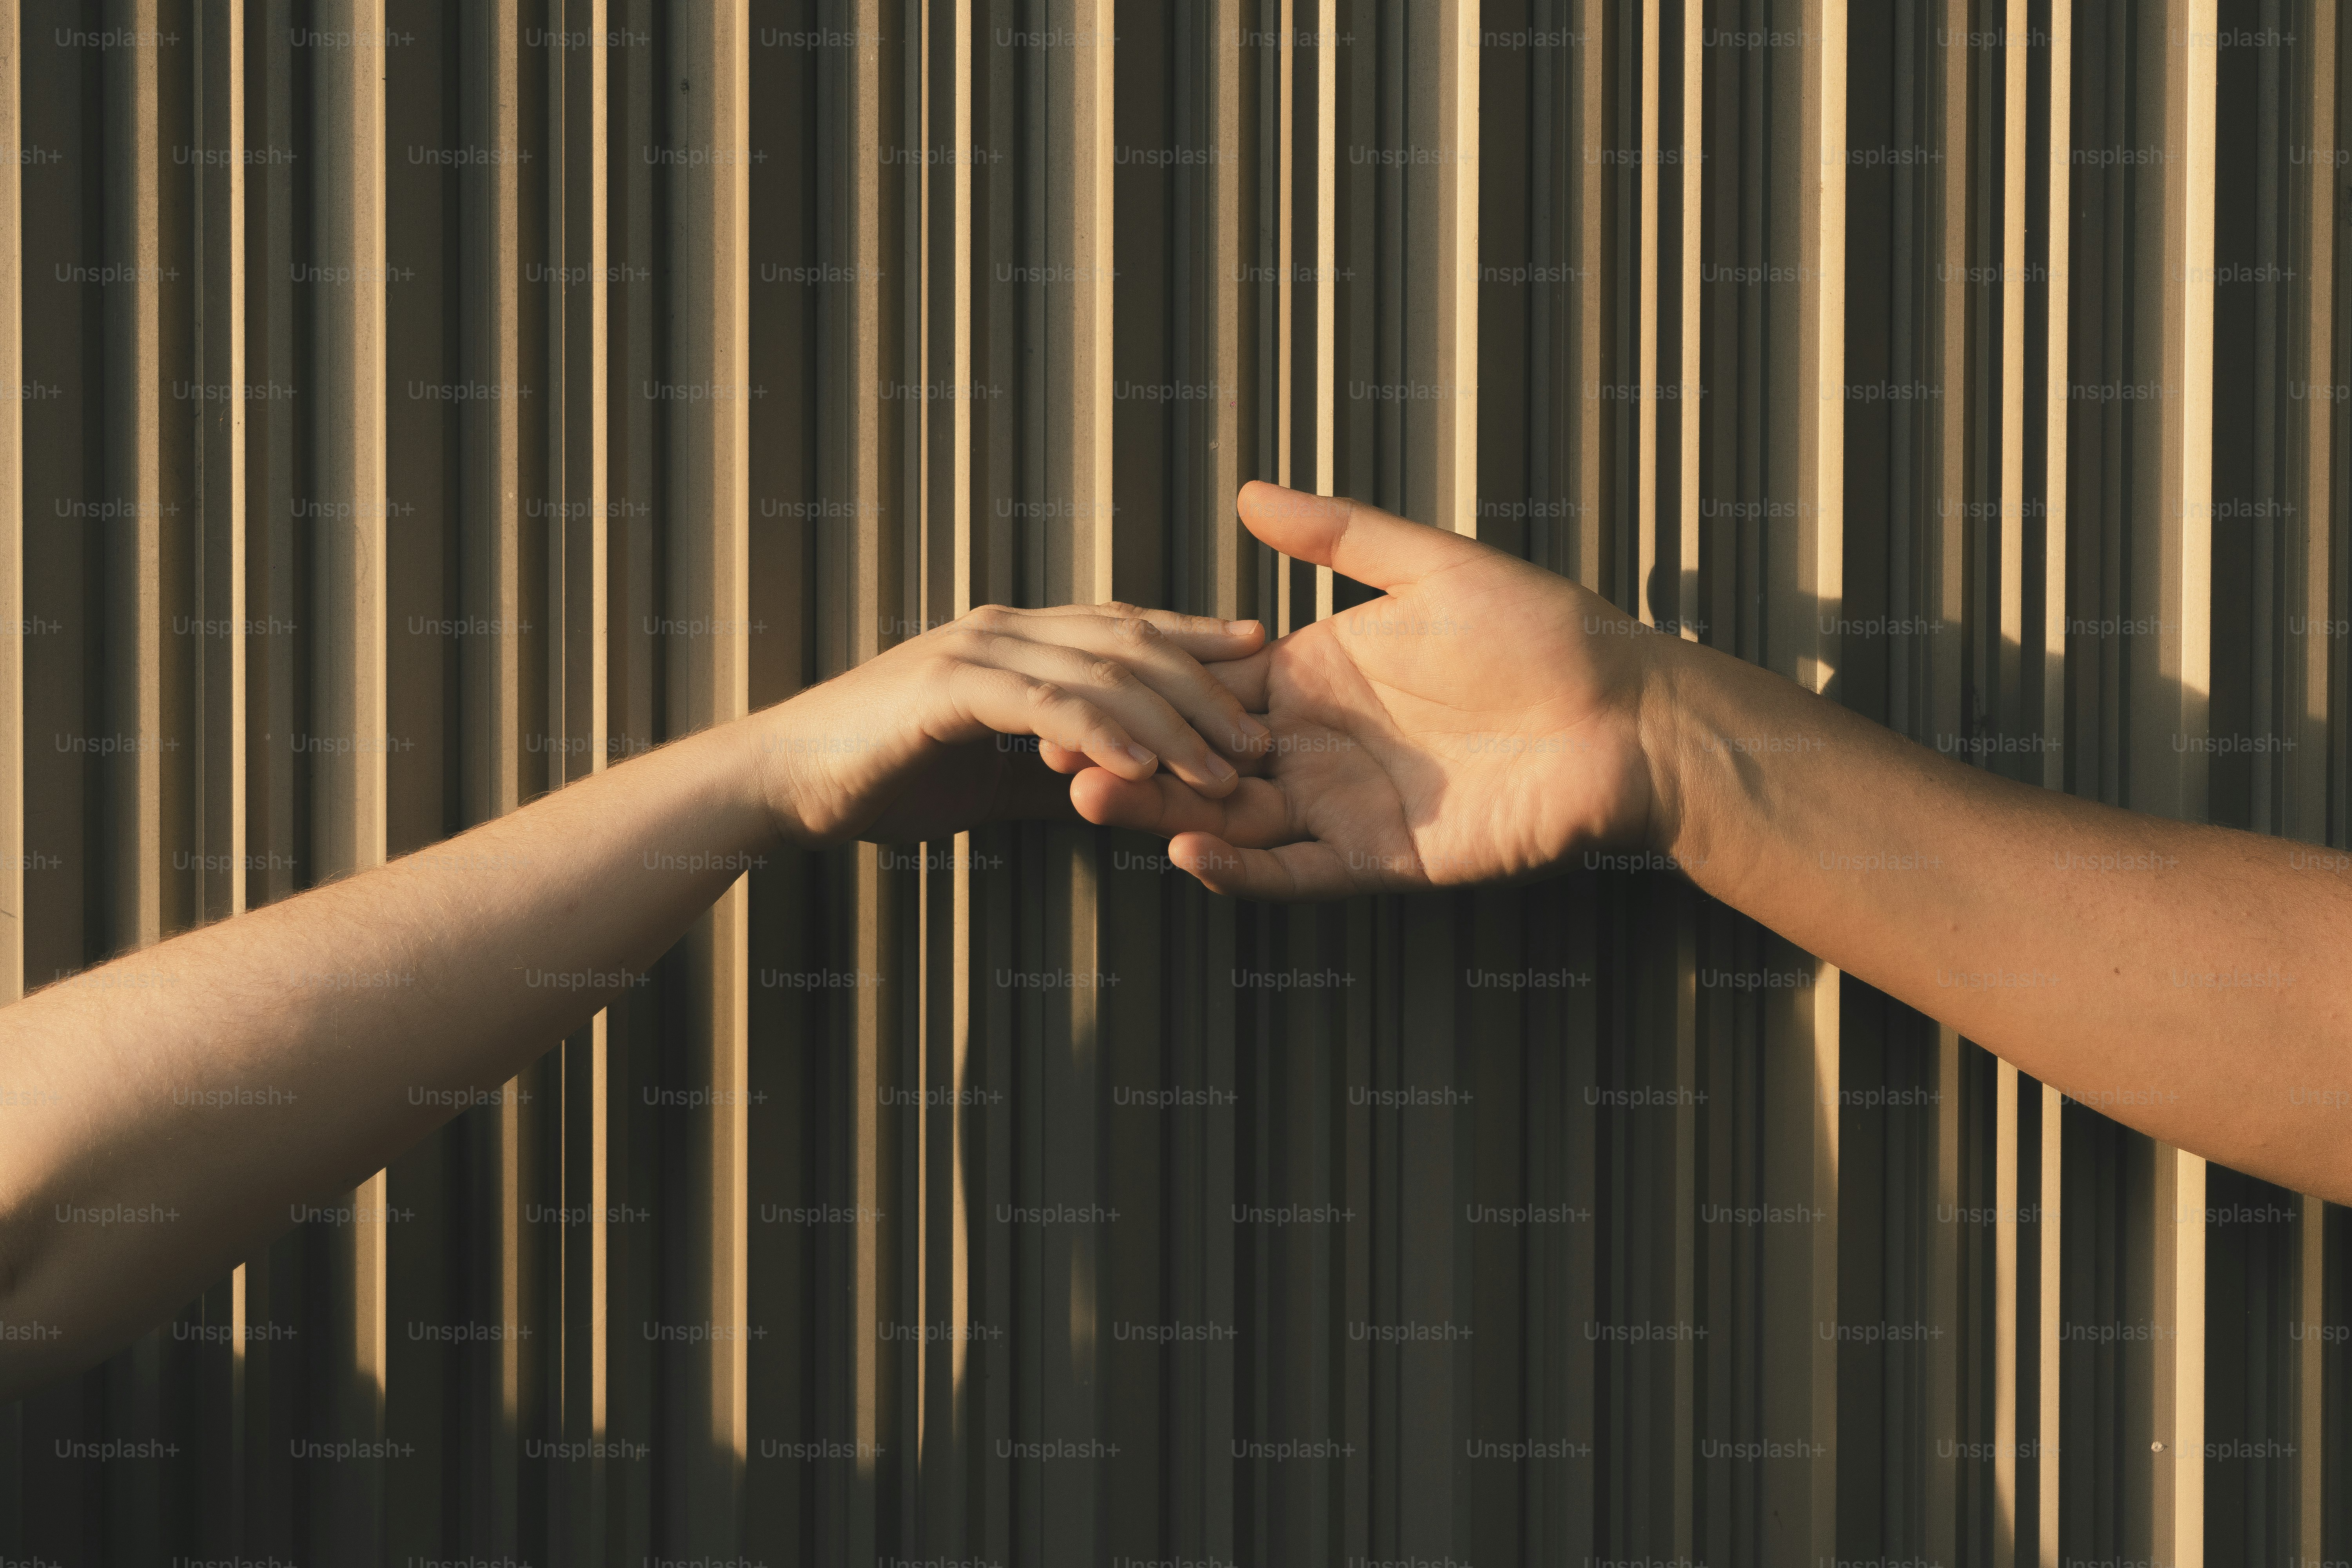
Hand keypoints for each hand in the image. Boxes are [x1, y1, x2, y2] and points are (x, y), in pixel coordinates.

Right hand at [753, 602, 1272, 846]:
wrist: (783, 782)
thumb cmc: (881, 777)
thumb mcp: (990, 780)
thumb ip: (1054, 777)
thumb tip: (1121, 795)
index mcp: (1015, 639)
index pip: (1125, 626)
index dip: (1197, 636)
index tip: (1259, 657)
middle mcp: (1004, 628)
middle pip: (1130, 641)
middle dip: (1205, 686)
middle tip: (1259, 736)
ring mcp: (975, 651)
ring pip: (1100, 671)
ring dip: (1170, 722)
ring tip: (1222, 769)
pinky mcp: (948, 690)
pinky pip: (1045, 707)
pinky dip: (1101, 734)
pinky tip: (1144, 767)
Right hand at [1069, 482, 1668, 897]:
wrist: (1626, 715)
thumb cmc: (1542, 630)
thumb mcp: (1430, 566)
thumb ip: (1338, 536)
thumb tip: (1250, 492)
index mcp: (1317, 676)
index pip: (1208, 688)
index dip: (1142, 690)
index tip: (1074, 681)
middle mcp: (1317, 746)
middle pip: (1199, 758)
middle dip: (1128, 757)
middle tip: (1052, 751)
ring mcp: (1343, 808)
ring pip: (1228, 818)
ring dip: (1157, 813)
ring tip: (1087, 796)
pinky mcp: (1379, 861)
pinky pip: (1293, 872)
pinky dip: (1239, 868)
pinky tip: (1185, 850)